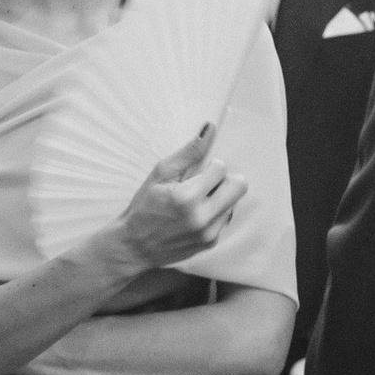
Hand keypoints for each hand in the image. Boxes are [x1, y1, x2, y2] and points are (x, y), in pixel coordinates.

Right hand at [111, 124, 246, 270]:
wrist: (134, 246)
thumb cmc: (144, 207)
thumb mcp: (160, 175)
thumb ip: (188, 152)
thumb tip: (209, 128)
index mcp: (187, 197)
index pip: (221, 168)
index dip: (210, 166)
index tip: (198, 173)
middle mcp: (202, 217)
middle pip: (240, 185)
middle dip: (225, 179)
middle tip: (207, 183)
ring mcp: (209, 233)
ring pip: (234, 202)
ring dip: (220, 198)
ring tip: (197, 202)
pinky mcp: (211, 243)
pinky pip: (225, 219)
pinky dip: (215, 214)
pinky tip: (194, 216)